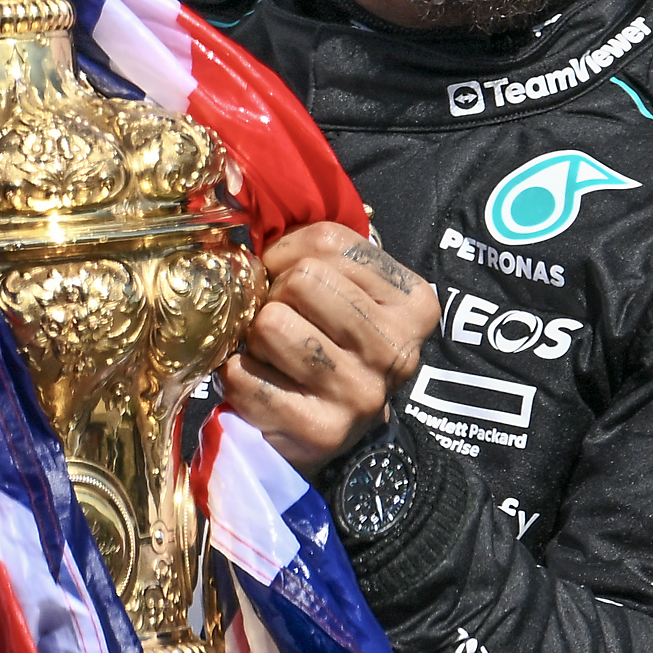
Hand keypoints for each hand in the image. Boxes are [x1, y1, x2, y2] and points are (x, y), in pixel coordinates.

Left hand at [220, 223, 435, 473]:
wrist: (324, 435)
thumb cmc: (329, 345)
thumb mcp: (348, 291)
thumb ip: (320, 252)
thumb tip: (249, 218)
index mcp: (415, 302)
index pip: (329, 240)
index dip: (285, 253)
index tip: (284, 278)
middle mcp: (399, 349)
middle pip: (302, 280)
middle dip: (273, 296)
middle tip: (277, 321)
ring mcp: (363, 394)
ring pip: (273, 323)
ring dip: (255, 338)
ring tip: (271, 354)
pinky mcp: (321, 432)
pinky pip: (246, 375)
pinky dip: (236, 375)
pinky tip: (260, 384)